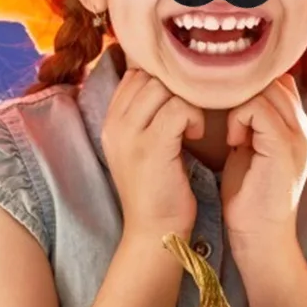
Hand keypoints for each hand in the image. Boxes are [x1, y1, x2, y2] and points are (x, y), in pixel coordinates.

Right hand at [102, 68, 202, 240]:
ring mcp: (129, 135)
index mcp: (111, 122)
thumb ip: (146, 116)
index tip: (180, 99)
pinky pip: (178, 109)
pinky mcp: (151, 147)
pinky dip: (194, 117)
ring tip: (192, 127)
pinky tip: (195, 135)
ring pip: (163, 87)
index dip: (162, 79)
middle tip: (191, 112)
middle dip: (177, 88)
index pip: (134, 74)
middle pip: (149, 76)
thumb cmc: (158, 190)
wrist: (154, 232)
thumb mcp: (142, 148)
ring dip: (187, 101)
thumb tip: (168, 83)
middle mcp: (114, 125)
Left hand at [221, 74, 306, 252]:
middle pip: (275, 80)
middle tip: (229, 122)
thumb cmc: (248, 197)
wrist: (260, 237)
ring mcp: (299, 136)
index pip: (280, 82)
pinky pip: (257, 107)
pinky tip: (234, 142)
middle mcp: (305, 128)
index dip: (252, 89)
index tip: (231, 112)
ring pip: (266, 88)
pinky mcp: (284, 146)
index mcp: (299, 128)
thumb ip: (251, 121)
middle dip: (244, 93)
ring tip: (234, 135)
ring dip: (240, 105)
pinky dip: (238, 119)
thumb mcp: (250, 149)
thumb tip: (232, 94)